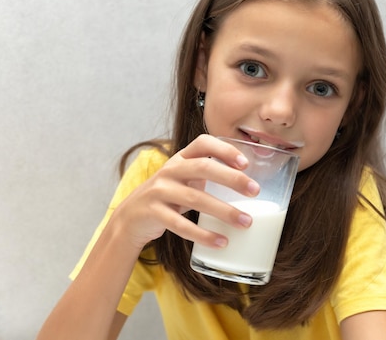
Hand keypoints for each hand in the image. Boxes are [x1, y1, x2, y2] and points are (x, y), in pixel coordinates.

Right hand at [110, 134, 259, 250]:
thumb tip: (248, 181)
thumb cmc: (168, 195)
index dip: (225, 150)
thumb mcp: (184, 178)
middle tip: (255, 191)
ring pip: (195, 199)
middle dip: (231, 178)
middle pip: (203, 168)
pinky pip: (181, 225)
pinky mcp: (153, 213)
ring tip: (246, 222)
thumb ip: (208, 173)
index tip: (246, 163)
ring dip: (224, 211)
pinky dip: (203, 235)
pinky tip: (221, 241)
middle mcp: (170, 170)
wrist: (130, 217)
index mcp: (181, 158)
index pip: (203, 143)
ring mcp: (159, 191)